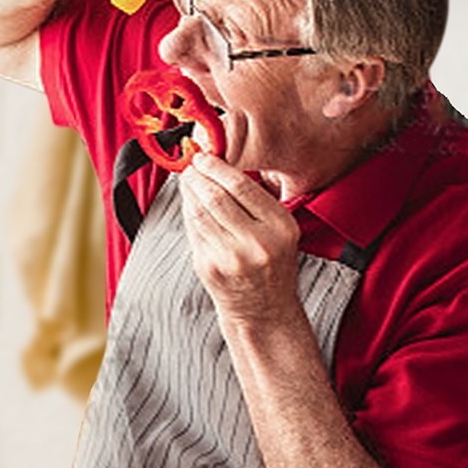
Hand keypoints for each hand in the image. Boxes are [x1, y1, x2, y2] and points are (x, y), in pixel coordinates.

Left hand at [178, 153, 304, 329]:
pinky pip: (192, 231)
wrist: (263, 311)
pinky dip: (187, 212)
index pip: (242, 187)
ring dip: (189, 192)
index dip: (217, 167)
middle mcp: (256, 243)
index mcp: (280, 227)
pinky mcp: (209, 268)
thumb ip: (257, 203)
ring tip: (187, 179)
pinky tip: (188, 202)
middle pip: (217, 197)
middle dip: (198, 176)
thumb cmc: (272, 266)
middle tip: (190, 163)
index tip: (204, 156)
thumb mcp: (281, 232)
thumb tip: (220, 168)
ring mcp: (230, 258)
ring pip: (200, 213)